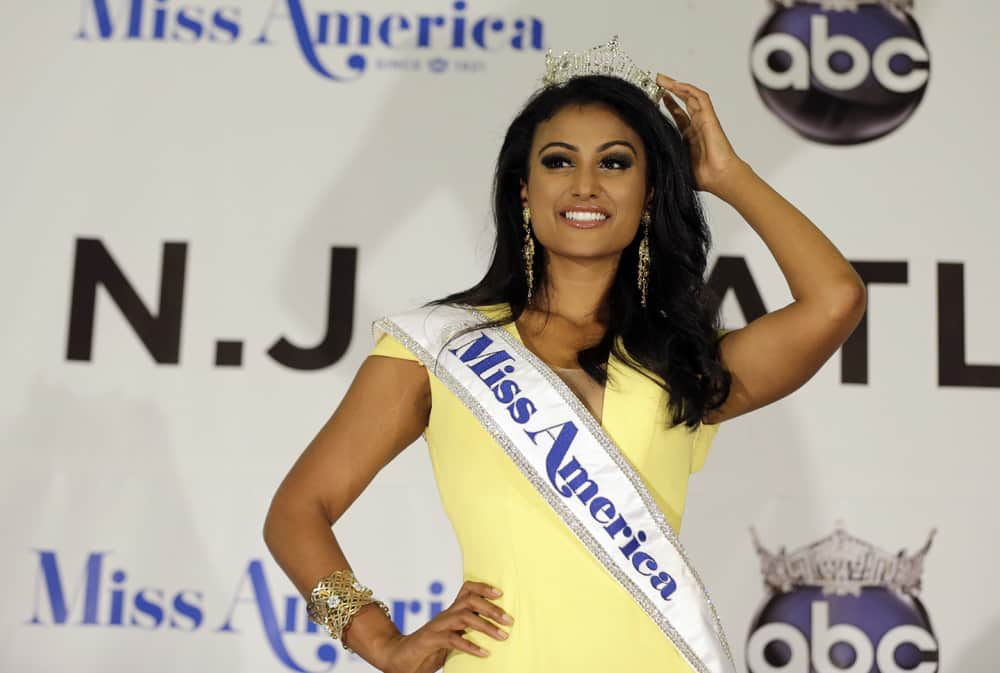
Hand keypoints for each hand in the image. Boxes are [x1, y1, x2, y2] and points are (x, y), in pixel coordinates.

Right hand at [378, 581, 512, 672]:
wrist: (398, 659)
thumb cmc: (428, 650)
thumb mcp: (451, 638)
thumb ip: (466, 632)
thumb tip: (493, 631)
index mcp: (450, 613)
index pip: (467, 590)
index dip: (483, 588)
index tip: (501, 594)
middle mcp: (445, 615)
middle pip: (470, 601)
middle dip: (492, 608)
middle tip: (509, 620)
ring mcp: (437, 627)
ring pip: (464, 617)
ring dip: (486, 626)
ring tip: (503, 636)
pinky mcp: (430, 640)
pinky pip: (453, 640)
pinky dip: (471, 646)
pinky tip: (484, 653)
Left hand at [655, 73, 746, 197]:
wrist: (719, 178)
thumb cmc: (703, 177)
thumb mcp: (674, 166)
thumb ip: (662, 164)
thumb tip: (644, 176)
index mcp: (689, 137)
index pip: (678, 115)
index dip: (668, 105)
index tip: (654, 98)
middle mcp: (697, 125)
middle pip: (684, 101)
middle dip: (670, 90)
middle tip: (656, 82)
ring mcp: (703, 120)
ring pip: (690, 96)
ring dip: (676, 85)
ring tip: (661, 79)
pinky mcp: (709, 117)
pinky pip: (700, 97)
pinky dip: (688, 89)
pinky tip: (676, 85)